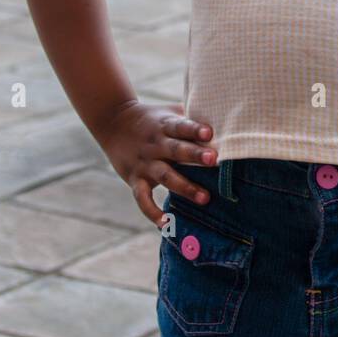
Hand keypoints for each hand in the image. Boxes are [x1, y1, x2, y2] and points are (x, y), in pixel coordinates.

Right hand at [98, 100, 217, 227]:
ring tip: (205, 198)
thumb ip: (191, 117)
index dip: (195, 129)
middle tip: (215, 161)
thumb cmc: (152, 119)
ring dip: (185, 187)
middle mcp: (155, 144)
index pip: (181, 126)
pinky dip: (151, 212)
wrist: (113, 122)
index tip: (210, 132)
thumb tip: (223, 116)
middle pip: (176, 150)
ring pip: (165, 175)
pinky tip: (165, 223)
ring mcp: (144, 163)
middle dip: (195, 155)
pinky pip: (142, 198)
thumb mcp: (169, 112)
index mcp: (165, 126)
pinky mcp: (135, 179)